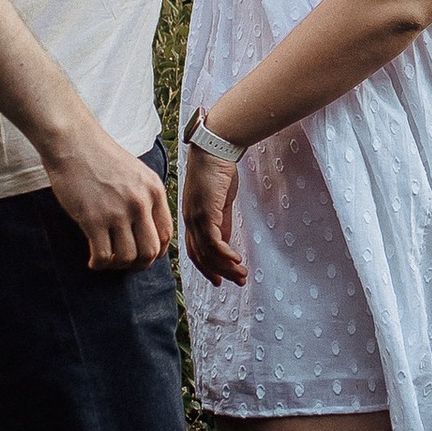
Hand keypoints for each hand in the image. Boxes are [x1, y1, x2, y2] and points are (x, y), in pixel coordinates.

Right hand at [46, 120, 173, 269]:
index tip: (142, 255)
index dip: (156, 252)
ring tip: (106, 261)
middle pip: (150, 252)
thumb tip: (145, 229)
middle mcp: (140, 203)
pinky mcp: (93, 219)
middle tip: (124, 264)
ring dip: (116, 266)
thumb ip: (144, 197)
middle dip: (138, 265)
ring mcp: (117, 212)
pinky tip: (92, 261)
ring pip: (127, 257)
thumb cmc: (100, 156)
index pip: (166, 235)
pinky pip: (103, 255)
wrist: (73, 142)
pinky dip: (98, 264)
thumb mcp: (135, 173)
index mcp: (154, 191)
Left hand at [182, 143, 247, 285]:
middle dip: (219, 272)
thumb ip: (221, 223)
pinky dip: (225, 254)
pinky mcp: (205, 211)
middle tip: (236, 282)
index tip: (220, 279)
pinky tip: (237, 260)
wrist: (215, 148)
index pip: (196, 250)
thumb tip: (226, 242)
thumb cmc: (218, 170)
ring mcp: (196, 216)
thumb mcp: (221, 202)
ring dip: (226, 266)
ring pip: (207, 252)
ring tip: (242, 274)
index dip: (207, 268)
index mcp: (191, 218)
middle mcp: (190, 220)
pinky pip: (212, 240)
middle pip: (201, 256)